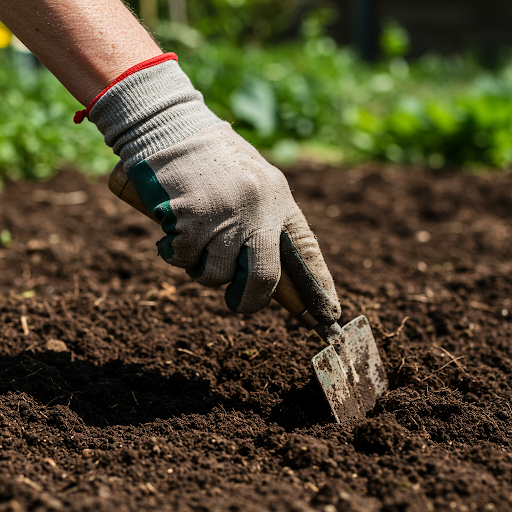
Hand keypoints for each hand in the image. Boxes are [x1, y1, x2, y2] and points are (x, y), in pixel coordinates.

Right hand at [87, 56, 340, 321]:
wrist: (170, 127)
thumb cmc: (213, 161)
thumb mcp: (253, 184)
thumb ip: (264, 221)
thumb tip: (269, 275)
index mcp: (278, 198)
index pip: (304, 250)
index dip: (317, 286)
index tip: (327, 314)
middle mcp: (256, 209)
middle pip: (262, 278)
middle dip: (248, 300)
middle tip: (237, 302)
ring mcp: (223, 215)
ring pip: (215, 274)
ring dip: (203, 269)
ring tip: (195, 241)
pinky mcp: (189, 218)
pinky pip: (183, 260)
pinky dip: (175, 254)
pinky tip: (172, 231)